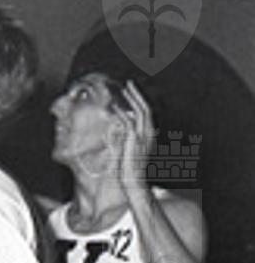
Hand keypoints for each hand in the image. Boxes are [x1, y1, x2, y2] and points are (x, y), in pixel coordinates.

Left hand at [114, 80, 154, 196]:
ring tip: (124, 89)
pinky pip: (128, 122)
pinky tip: (114, 107)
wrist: (134, 180)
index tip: (132, 91)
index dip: (140, 101)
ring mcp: (142, 136)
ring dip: (132, 99)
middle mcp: (148, 133)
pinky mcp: (133, 140)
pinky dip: (122, 113)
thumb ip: (128, 135)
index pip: (147, 113)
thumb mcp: (131, 147)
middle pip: (145, 108)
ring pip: (140, 111)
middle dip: (138, 94)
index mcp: (149, 134)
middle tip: (129, 83)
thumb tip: (124, 124)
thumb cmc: (131, 166)